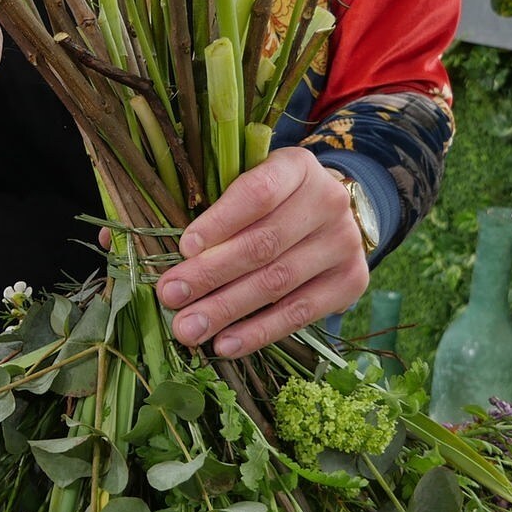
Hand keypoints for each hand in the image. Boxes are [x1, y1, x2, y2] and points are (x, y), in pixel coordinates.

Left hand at [155, 148, 369, 357]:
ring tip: (189, 329)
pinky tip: (225, 344)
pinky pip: (300, 313)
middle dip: (210, 274)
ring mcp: (344, 242)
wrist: (332, 218)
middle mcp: (328, 200)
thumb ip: (215, 210)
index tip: (184, 248)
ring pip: (277, 282)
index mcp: (297, 167)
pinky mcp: (351, 281)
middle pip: (263, 244)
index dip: (219, 222)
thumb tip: (159, 255)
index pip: (258, 193)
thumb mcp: (250, 187)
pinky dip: (259, 332)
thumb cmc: (274, 202)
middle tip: (171, 296)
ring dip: (227, 309)